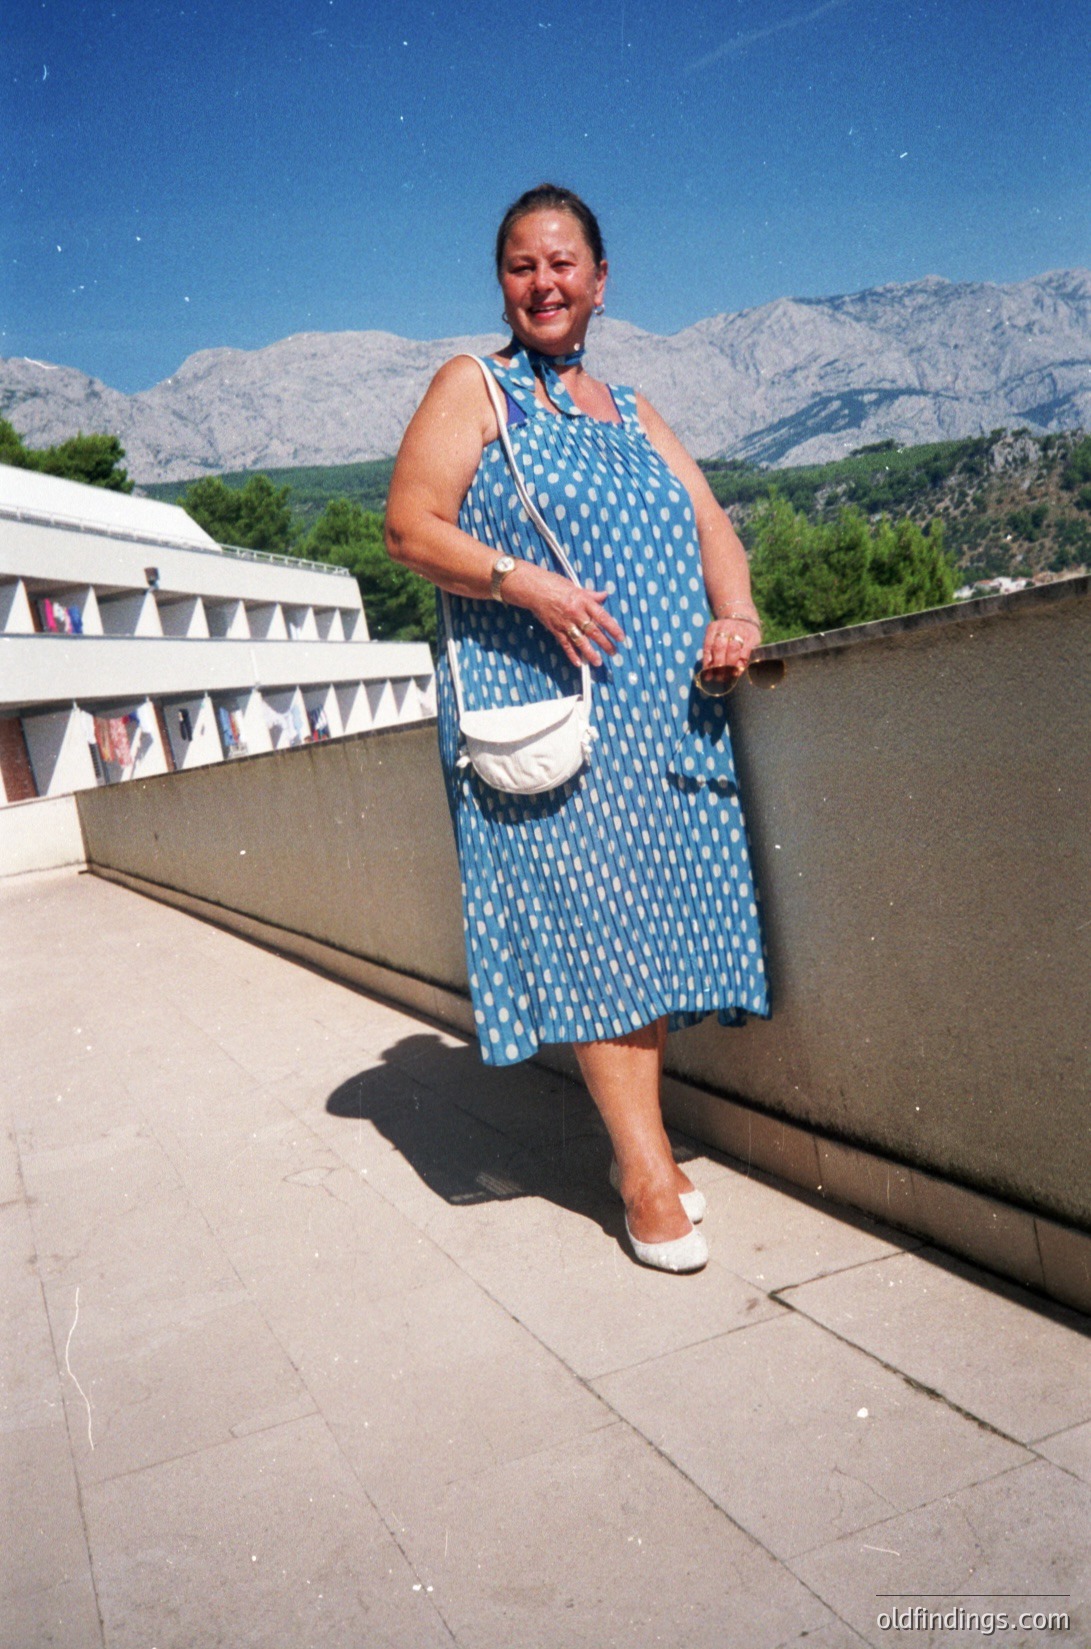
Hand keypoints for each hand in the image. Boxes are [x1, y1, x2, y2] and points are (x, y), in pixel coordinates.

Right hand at [510, 566, 625, 666]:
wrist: (534, 589)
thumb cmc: (554, 584)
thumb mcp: (576, 587)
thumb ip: (591, 595)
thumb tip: (604, 595)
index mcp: (583, 601)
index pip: (602, 616)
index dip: (613, 628)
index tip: (621, 637)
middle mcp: (576, 613)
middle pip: (593, 631)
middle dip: (605, 643)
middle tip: (614, 652)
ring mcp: (565, 622)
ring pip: (580, 641)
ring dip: (590, 652)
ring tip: (598, 662)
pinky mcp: (555, 629)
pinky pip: (565, 644)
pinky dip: (572, 654)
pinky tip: (579, 663)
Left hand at [700, 615, 760, 682]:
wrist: (744, 618)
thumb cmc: (727, 634)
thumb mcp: (715, 638)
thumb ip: (711, 653)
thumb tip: (707, 676)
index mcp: (713, 628)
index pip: (708, 647)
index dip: (708, 663)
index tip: (708, 676)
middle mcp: (725, 627)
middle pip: (719, 648)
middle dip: (719, 665)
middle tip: (719, 678)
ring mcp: (739, 631)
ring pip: (732, 649)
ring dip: (730, 665)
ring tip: (729, 675)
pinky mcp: (751, 637)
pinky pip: (745, 652)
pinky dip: (741, 663)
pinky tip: (738, 671)